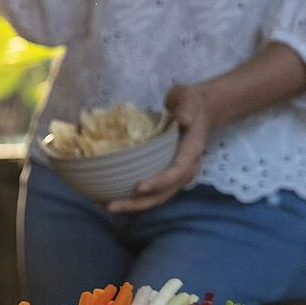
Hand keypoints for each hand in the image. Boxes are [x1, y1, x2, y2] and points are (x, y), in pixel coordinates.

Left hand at [108, 84, 212, 213]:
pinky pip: (153, 191)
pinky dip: (135, 197)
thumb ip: (186, 107)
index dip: (159, 182)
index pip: (176, 172)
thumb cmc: (190, 103)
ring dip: (133, 205)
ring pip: (157, 197)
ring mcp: (177, 174)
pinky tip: (113, 196)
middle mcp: (186, 168)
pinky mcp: (167, 174)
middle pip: (164, 193)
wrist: (198, 110)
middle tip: (111, 205)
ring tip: (107, 205)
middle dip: (139, 203)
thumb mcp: (190, 99)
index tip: (138, 187)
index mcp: (192, 152)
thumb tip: (183, 119)